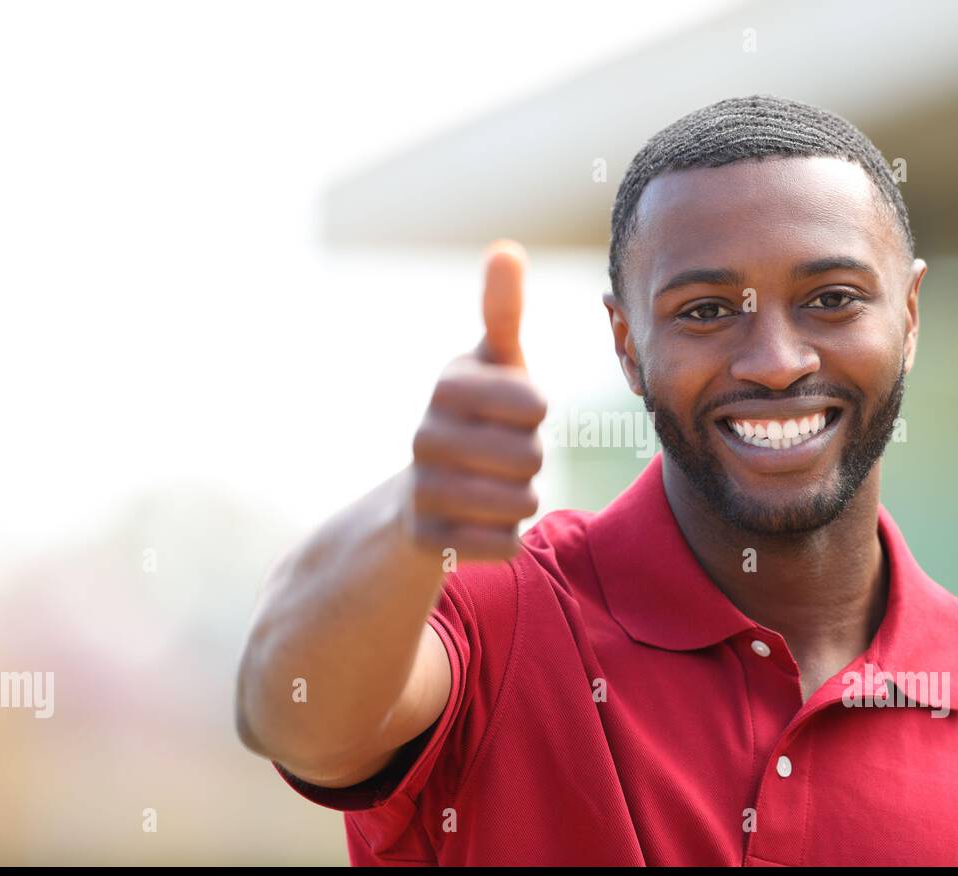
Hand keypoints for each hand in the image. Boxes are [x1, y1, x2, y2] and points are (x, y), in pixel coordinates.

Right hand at [406, 240, 546, 561]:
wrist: (421, 496)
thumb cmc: (476, 417)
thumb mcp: (492, 363)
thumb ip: (502, 311)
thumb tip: (506, 249)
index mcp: (448, 385)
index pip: (535, 404)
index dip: (536, 413)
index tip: (512, 411)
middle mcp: (425, 435)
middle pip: (531, 456)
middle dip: (530, 459)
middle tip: (500, 454)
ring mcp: (422, 490)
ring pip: (521, 502)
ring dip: (521, 498)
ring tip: (491, 486)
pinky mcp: (428, 540)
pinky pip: (504, 544)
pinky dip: (505, 537)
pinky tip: (478, 523)